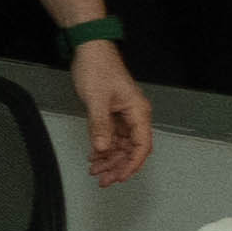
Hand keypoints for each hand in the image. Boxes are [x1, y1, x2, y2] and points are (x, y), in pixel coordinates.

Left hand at [68, 42, 155, 185]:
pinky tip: (94, 157)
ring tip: (96, 172)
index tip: (120, 177)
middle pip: (131, 149)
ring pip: (120, 145)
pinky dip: (102, 148)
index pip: (142, 145)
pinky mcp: (112, 114)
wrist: (90, 50)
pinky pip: (111, 137)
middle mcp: (134, 115)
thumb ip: (99, 125)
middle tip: (104, 180)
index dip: (132, 164)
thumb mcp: (97, 99)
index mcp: (138, 111)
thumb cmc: (98, 68)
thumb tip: (102, 147)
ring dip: (109, 159)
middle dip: (118, 166)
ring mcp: (123, 116)